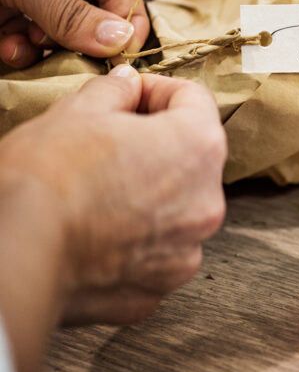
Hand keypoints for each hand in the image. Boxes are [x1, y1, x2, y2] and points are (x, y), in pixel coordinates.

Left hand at [0, 0, 148, 68]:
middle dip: (82, 36)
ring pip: (65, 27)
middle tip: (76, 61)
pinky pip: (33, 35)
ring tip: (23, 49)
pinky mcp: (6, 5)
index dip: (124, 19)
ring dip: (48, 47)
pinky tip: (6, 48)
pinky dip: (23, 48)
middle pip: (94, 7)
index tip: (121, 55)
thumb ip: (67, 11)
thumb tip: (120, 43)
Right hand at [0, 66, 225, 371]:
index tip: (130, 95)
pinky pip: (155, 251)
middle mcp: (207, 201)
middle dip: (155, 144)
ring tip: (100, 189)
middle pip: (191, 157)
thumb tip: (126, 85)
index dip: (157, 89)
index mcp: (200, 147)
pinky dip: (135, 239)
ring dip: (149, 193)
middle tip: (109, 141)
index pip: (195, 100)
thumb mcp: (77, 112)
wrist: (19, 252)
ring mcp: (187, 249)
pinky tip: (98, 229)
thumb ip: (115, 91)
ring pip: (176, 207)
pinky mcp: (160, 286)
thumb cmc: (48, 180)